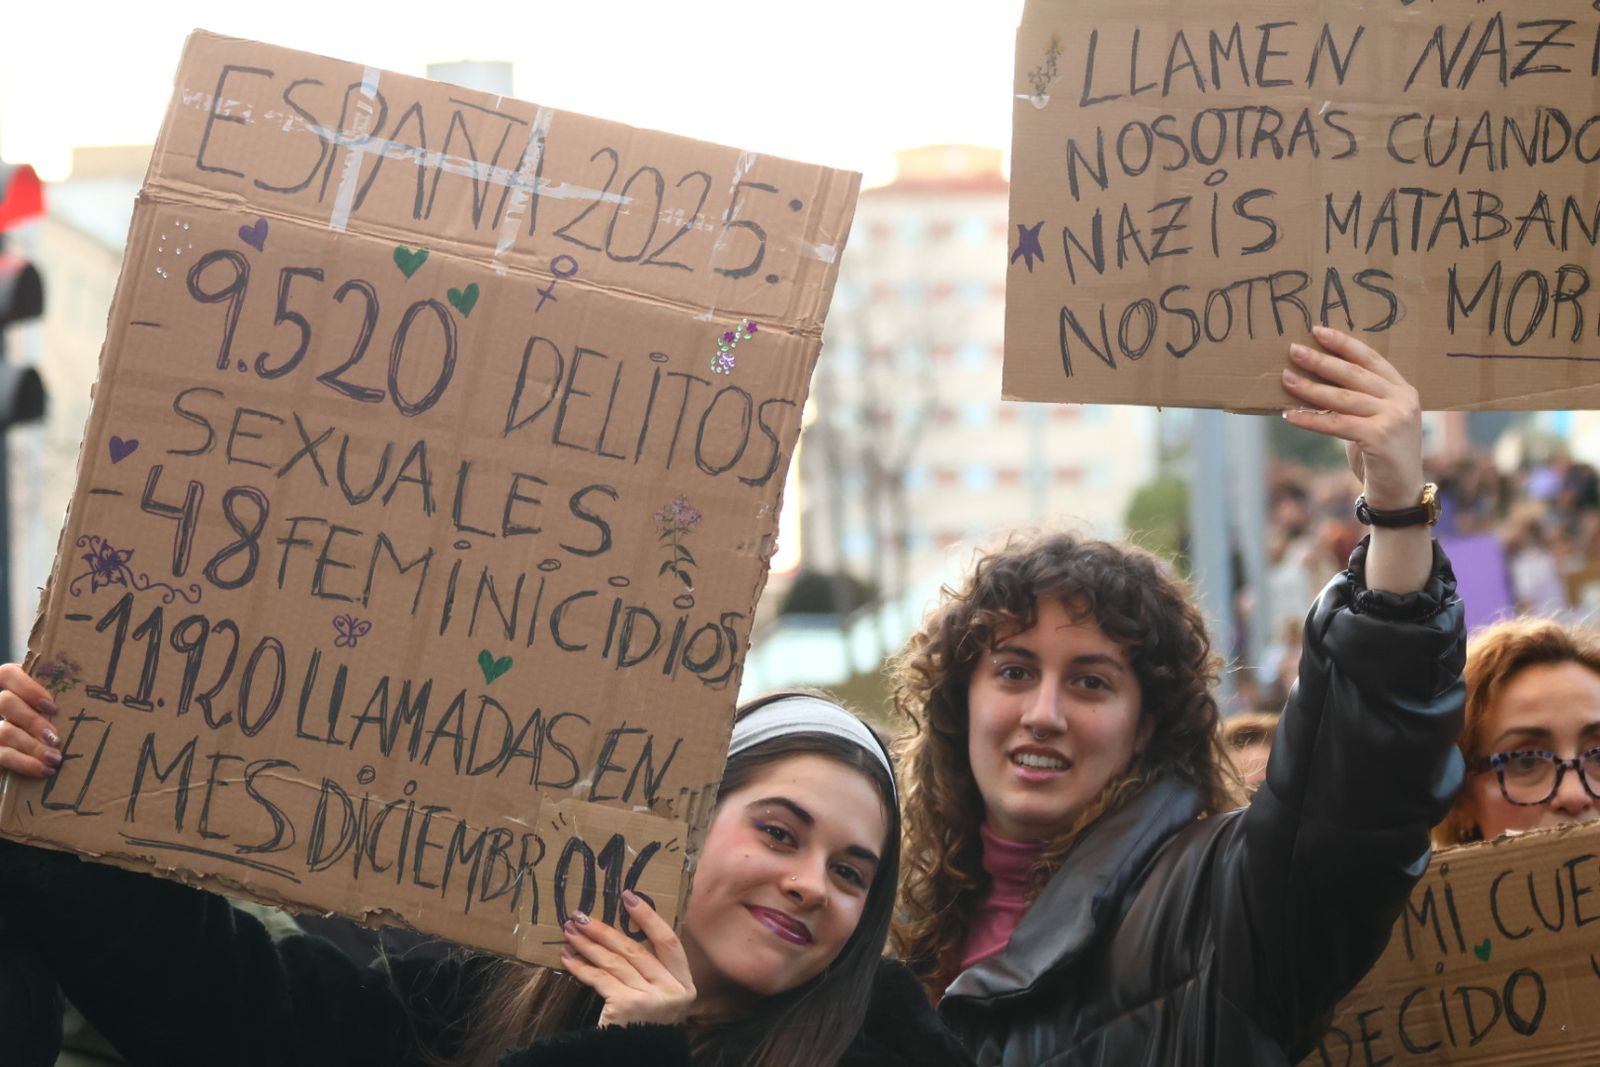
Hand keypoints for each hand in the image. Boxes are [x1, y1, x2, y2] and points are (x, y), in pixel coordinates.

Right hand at [0, 664, 60, 778]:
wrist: (29, 768)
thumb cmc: (58, 728)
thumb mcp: (59, 711)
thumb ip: (65, 700)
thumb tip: (104, 692)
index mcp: (13, 690)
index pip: (7, 674)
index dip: (27, 687)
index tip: (52, 706)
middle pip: (5, 702)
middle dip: (33, 720)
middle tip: (56, 737)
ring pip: (3, 731)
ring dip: (32, 746)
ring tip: (56, 758)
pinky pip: (2, 756)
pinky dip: (25, 764)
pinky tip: (44, 770)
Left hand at [560, 891, 694, 1027]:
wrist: (635, 1060)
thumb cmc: (644, 1029)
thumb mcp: (659, 1000)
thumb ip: (652, 973)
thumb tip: (623, 933)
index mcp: (685, 985)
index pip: (669, 941)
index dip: (648, 917)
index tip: (627, 896)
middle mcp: (673, 991)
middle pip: (636, 949)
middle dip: (605, 930)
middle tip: (581, 915)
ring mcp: (651, 999)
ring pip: (615, 962)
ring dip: (588, 944)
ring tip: (570, 931)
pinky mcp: (627, 1007)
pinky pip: (600, 979)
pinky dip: (581, 967)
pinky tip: (568, 958)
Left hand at [1280, 325, 1422, 508]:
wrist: (1400, 493)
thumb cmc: (1381, 455)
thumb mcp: (1374, 421)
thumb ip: (1358, 400)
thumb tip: (1316, 380)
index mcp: (1403, 389)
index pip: (1370, 359)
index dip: (1344, 344)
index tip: (1318, 331)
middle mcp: (1402, 399)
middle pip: (1354, 375)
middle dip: (1321, 361)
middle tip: (1293, 349)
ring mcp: (1393, 418)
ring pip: (1343, 398)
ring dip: (1310, 388)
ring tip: (1285, 378)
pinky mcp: (1379, 438)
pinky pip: (1336, 424)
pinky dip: (1310, 419)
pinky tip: (1289, 414)